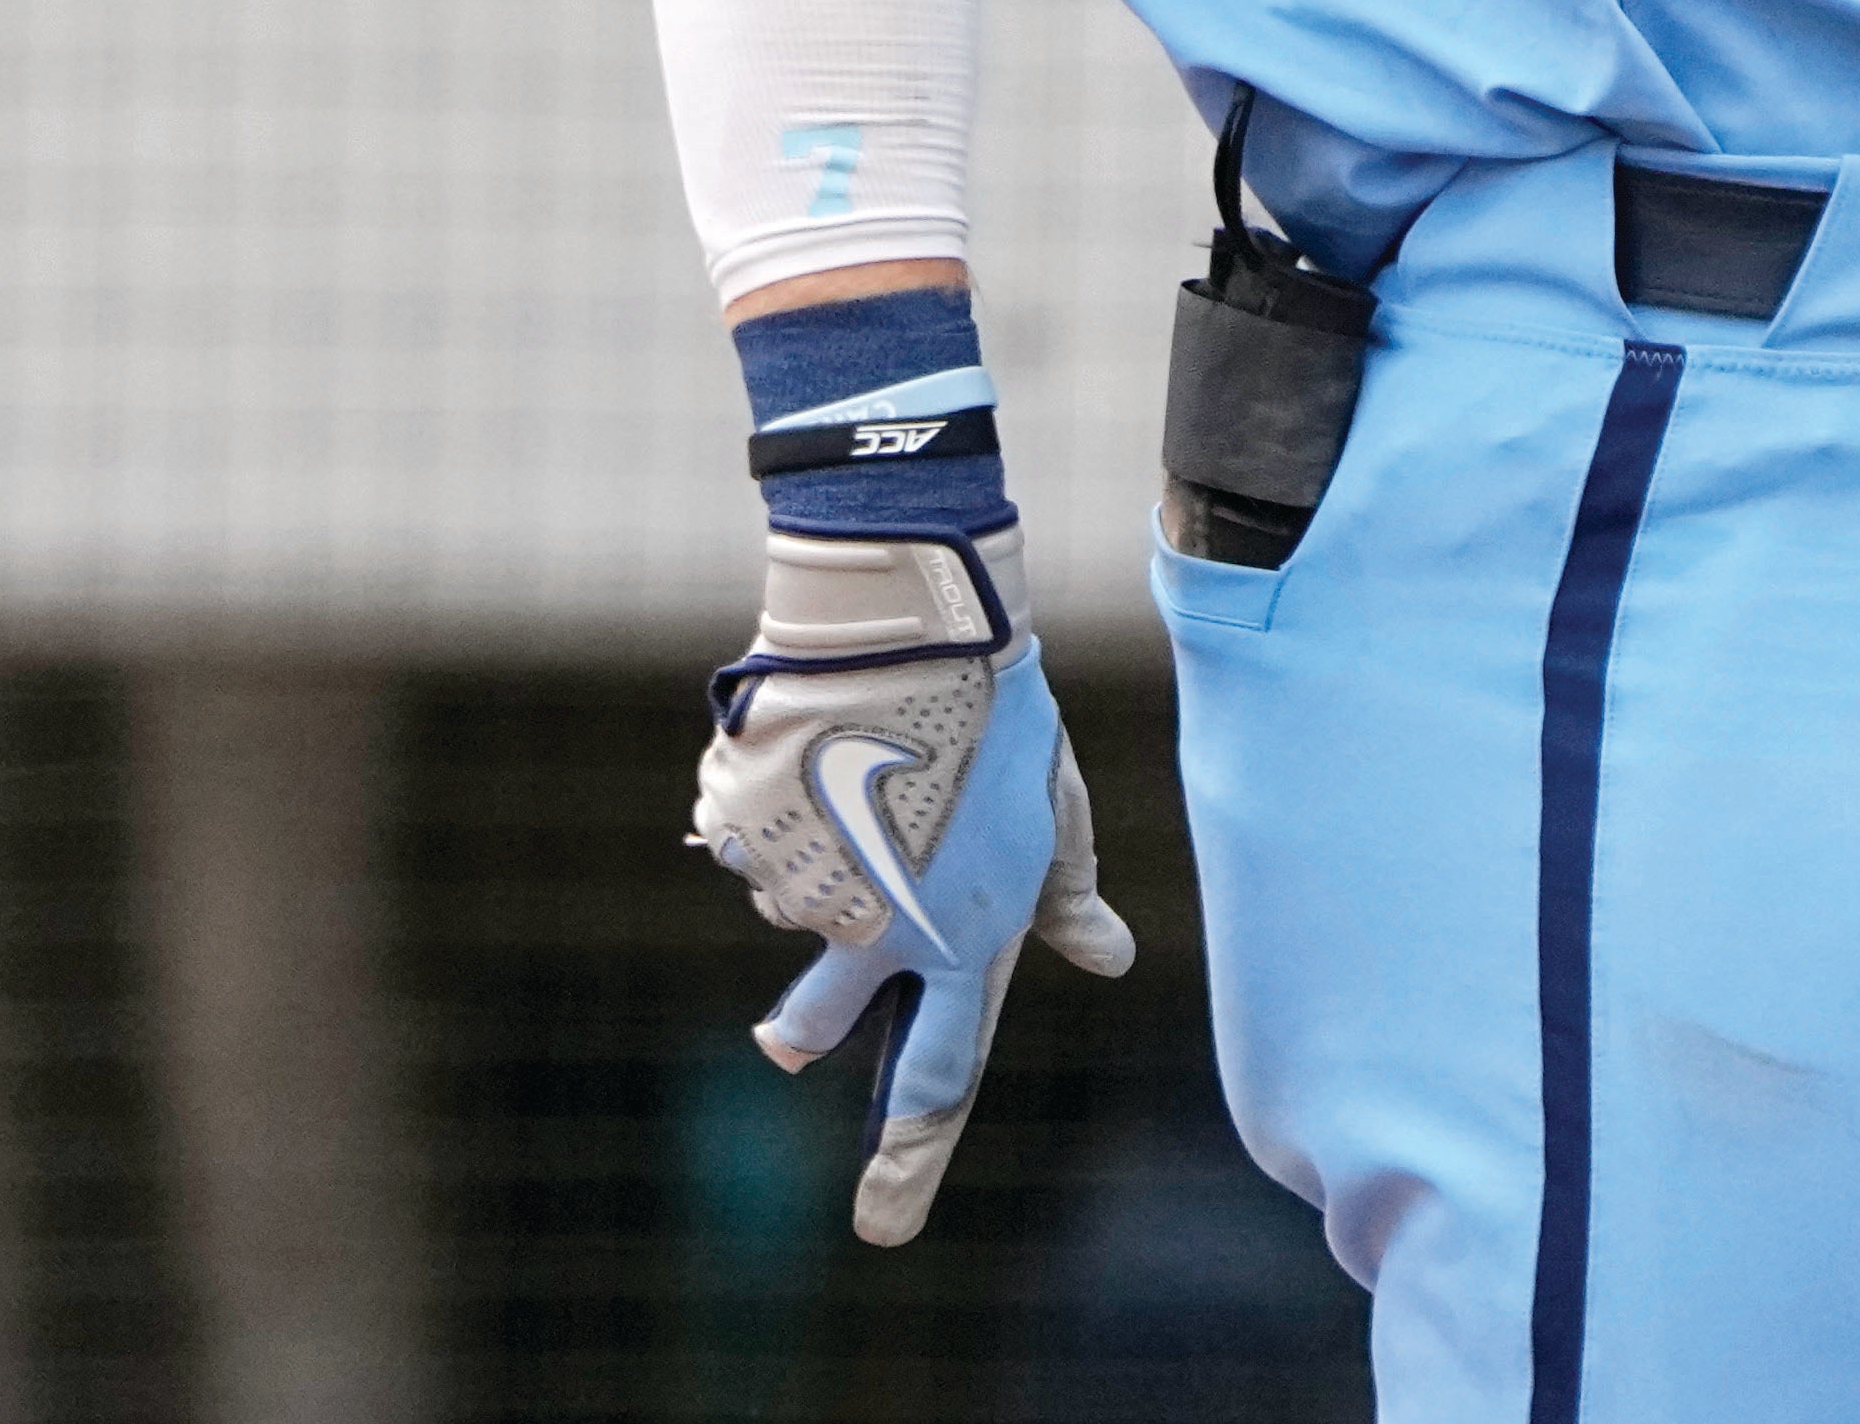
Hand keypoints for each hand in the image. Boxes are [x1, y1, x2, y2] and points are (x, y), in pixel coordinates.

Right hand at [688, 533, 1138, 1241]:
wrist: (922, 628)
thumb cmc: (1006, 717)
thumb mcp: (1056, 812)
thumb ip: (1069, 896)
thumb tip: (1112, 958)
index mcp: (965, 940)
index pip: (942, 1077)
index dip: (913, 1158)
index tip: (883, 1231)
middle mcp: (880, 934)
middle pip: (823, 1023)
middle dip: (802, 1035)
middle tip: (784, 1044)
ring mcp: (805, 887)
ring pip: (794, 902)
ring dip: (815, 853)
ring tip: (862, 764)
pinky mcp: (747, 834)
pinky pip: (752, 837)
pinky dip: (777, 803)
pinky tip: (818, 743)